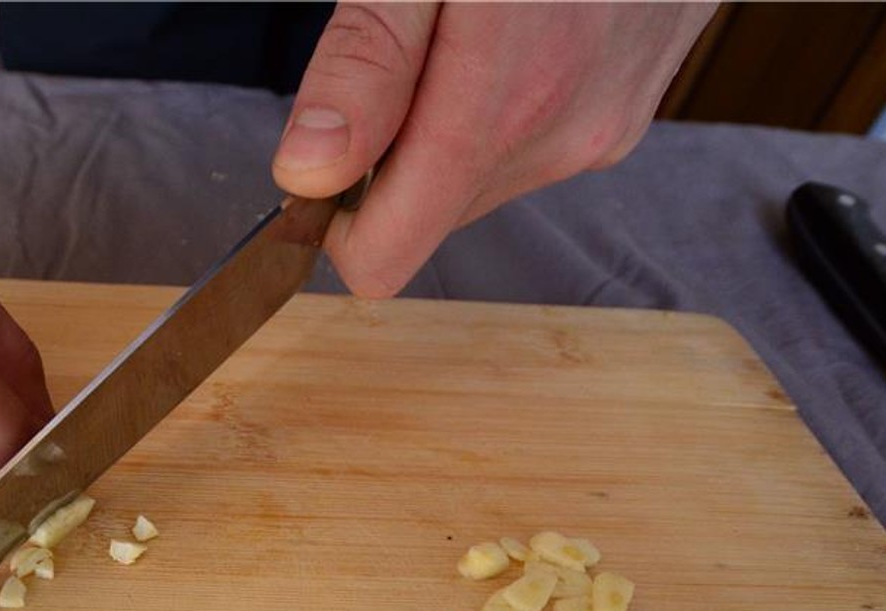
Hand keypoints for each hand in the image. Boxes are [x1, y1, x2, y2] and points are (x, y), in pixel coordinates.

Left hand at [272, 2, 715, 296]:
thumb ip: (364, 66)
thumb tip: (310, 172)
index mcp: (497, 109)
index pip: (383, 257)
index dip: (335, 219)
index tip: (326, 152)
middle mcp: (558, 141)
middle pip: (426, 217)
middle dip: (395, 154)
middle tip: (405, 52)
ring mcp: (601, 132)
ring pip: (474, 182)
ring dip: (449, 127)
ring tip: (472, 28)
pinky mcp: (625, 117)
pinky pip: (528, 148)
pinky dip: (503, 107)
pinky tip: (516, 29)